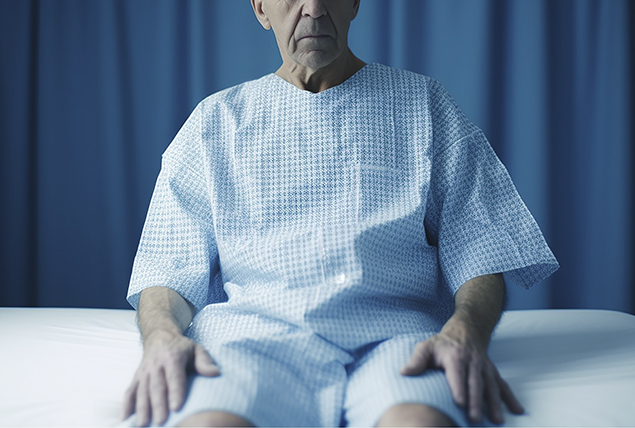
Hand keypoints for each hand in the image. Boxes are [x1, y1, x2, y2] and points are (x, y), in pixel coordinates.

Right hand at [121, 331, 219, 426]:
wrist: (159, 336)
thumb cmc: (181, 347)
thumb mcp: (196, 349)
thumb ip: (204, 362)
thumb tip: (216, 373)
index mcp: (173, 356)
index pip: (174, 376)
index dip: (175, 391)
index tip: (177, 407)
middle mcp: (156, 364)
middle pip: (156, 387)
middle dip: (158, 405)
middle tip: (161, 422)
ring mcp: (144, 371)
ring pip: (141, 391)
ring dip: (142, 408)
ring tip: (143, 425)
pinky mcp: (136, 377)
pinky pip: (129, 391)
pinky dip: (126, 405)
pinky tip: (125, 419)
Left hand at [400, 321, 523, 423]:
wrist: (466, 330)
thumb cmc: (442, 343)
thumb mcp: (426, 347)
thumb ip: (416, 360)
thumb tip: (404, 373)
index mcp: (454, 357)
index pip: (457, 374)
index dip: (459, 388)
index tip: (459, 403)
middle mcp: (472, 362)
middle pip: (475, 383)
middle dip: (476, 402)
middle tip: (475, 419)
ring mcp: (484, 367)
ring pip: (491, 385)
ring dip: (495, 403)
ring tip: (497, 420)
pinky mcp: (492, 372)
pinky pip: (503, 385)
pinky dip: (511, 398)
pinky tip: (518, 410)